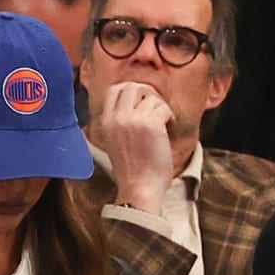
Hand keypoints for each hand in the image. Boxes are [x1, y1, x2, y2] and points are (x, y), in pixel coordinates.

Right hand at [90, 82, 175, 212]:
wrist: (139, 188)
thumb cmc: (132, 168)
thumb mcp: (114, 141)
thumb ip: (119, 120)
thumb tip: (136, 98)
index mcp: (105, 122)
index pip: (115, 90)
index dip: (132, 90)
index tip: (141, 102)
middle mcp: (116, 118)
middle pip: (132, 86)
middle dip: (147, 93)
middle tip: (155, 108)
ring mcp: (132, 120)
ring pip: (152, 97)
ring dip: (161, 108)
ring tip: (162, 124)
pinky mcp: (150, 125)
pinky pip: (164, 108)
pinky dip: (170, 117)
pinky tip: (168, 130)